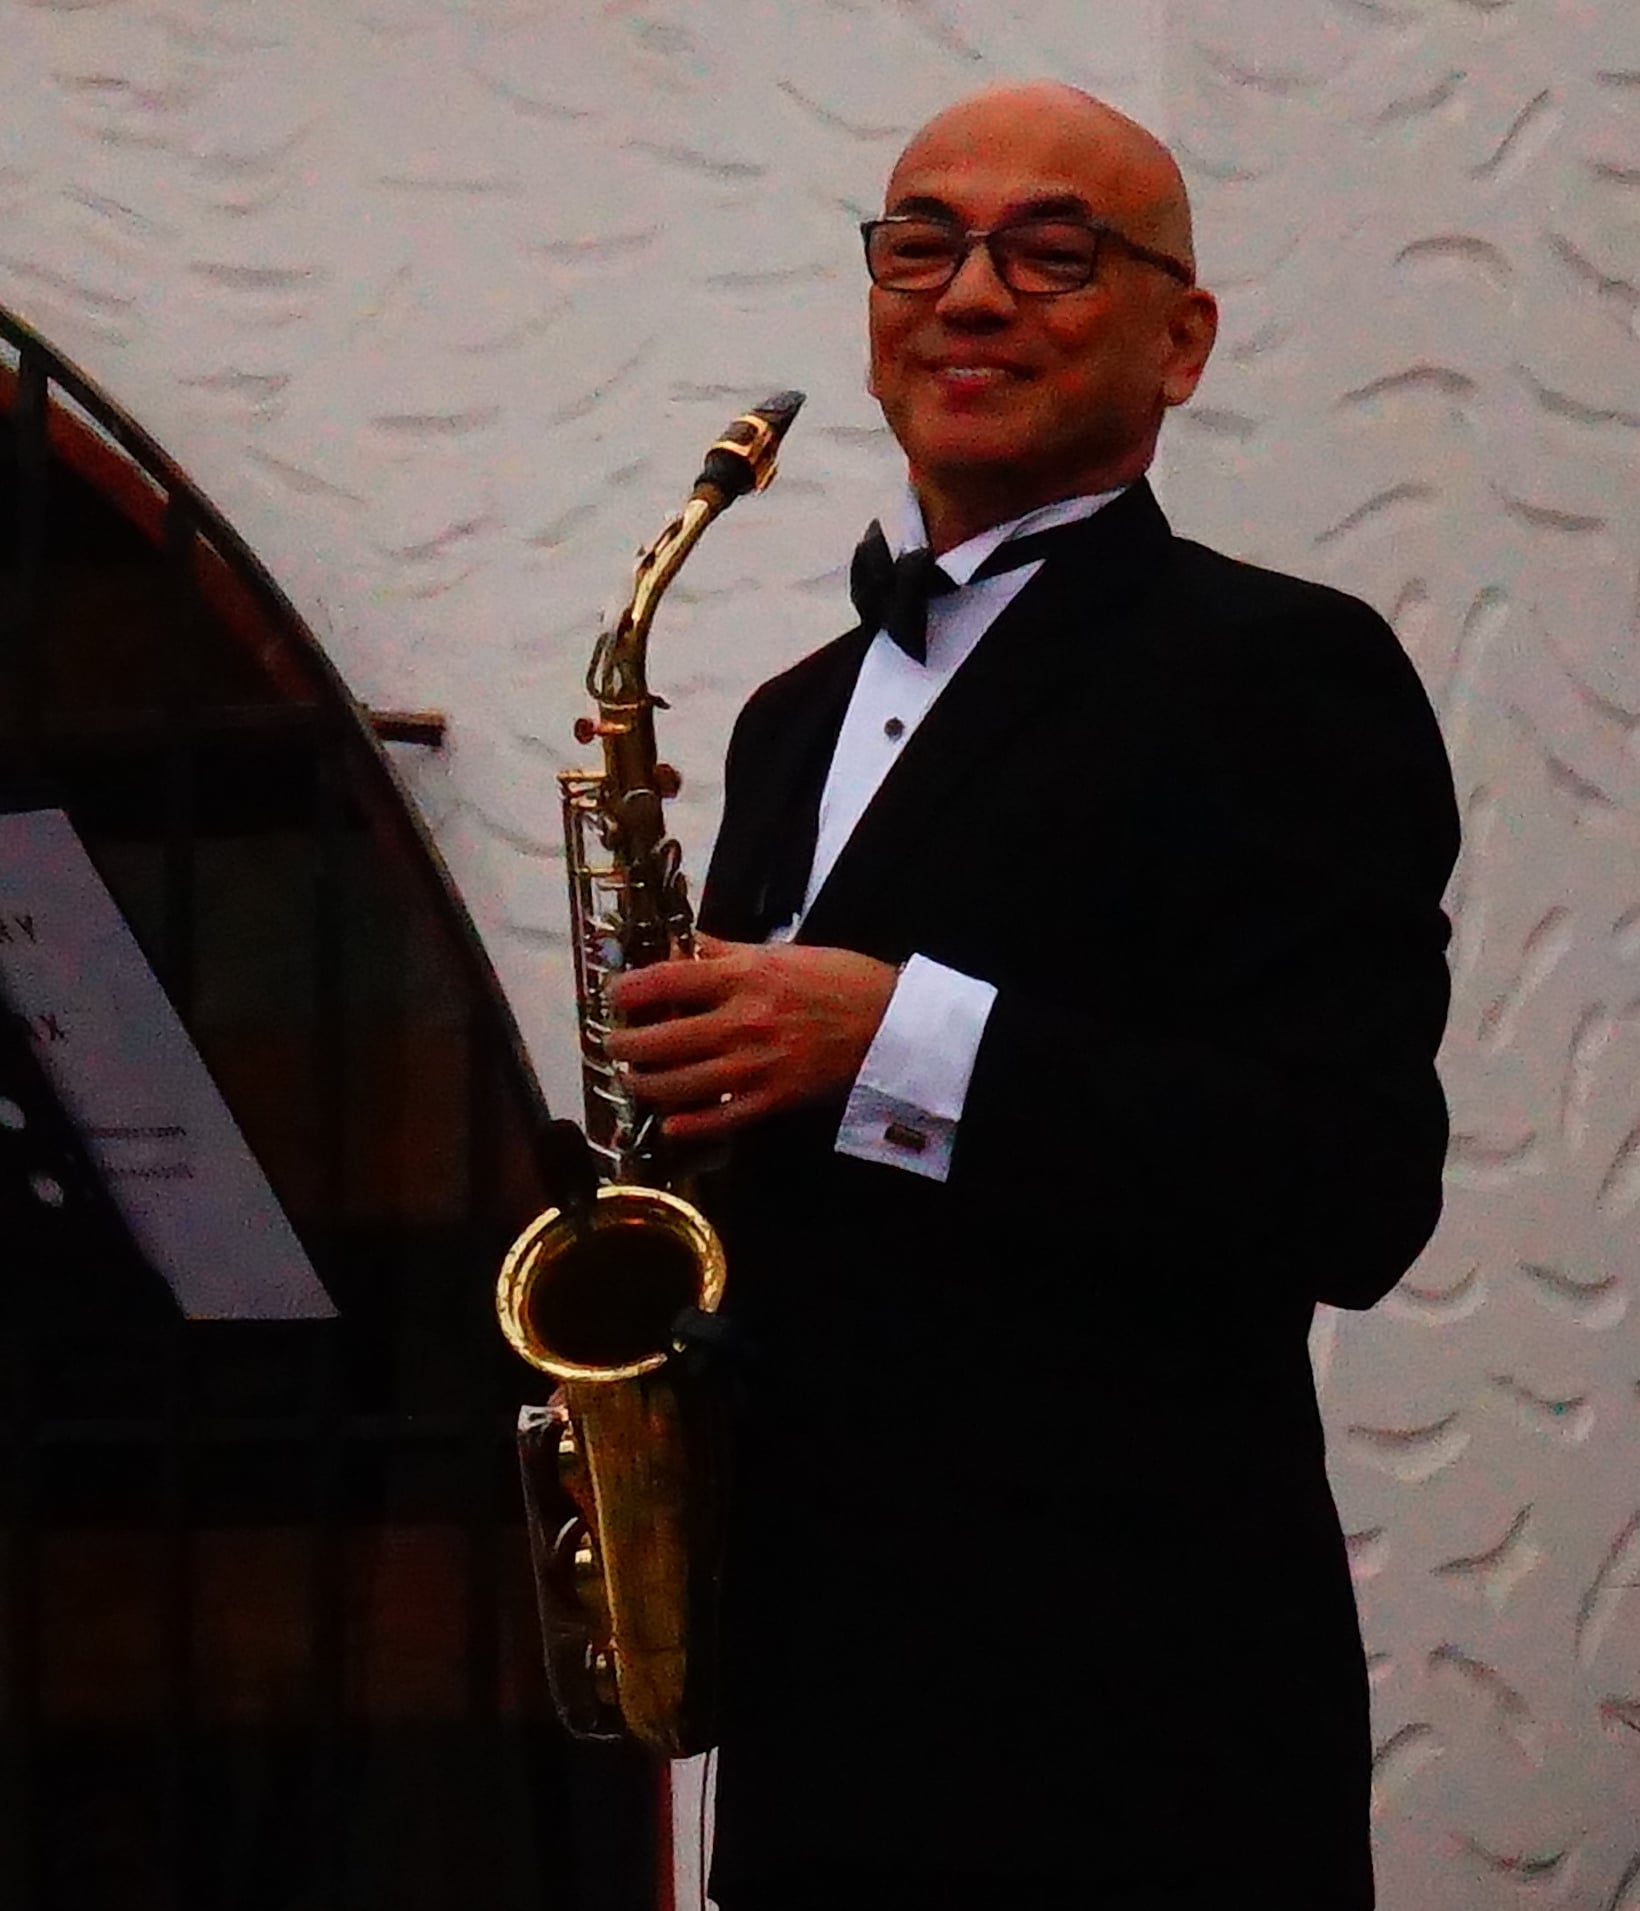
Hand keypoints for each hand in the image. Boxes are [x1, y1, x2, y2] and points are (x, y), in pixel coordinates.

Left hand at [603, 935, 898, 1141]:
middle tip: (613, 1043)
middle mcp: (742, 1021)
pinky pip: (720, 1117)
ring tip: (633, 1079)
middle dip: (625, 1044)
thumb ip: (727, 952)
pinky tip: (669, 1123)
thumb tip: (682, 944)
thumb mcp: (782, 952)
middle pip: (662, 1038)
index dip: (629, 990)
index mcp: (744, 977)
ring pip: (681, 1083)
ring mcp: (756, 1065)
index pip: (667, 980)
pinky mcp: (774, 1099)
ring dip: (646, 1084)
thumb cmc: (840, 979)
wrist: (893, 1024)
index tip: (613, 994)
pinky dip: (689, 1124)